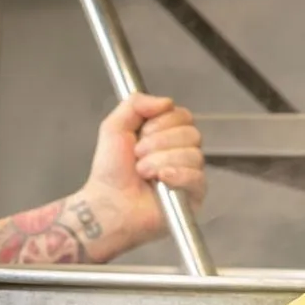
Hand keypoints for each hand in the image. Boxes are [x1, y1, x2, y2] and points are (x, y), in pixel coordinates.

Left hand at [79, 93, 204, 258]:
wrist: (107, 203)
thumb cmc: (110, 173)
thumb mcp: (114, 127)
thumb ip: (135, 103)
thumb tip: (165, 101)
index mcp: (166, 135)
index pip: (183, 116)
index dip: (162, 123)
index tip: (141, 134)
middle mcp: (181, 153)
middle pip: (191, 133)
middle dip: (158, 142)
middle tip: (138, 155)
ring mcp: (189, 174)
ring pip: (194, 154)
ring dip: (160, 161)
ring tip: (142, 172)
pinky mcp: (193, 195)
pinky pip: (197, 177)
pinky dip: (177, 176)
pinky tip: (161, 180)